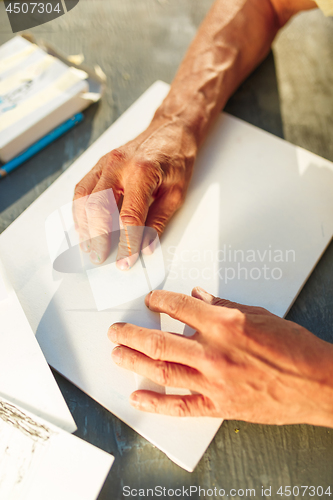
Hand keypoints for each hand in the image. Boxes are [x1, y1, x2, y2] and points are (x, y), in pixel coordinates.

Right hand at [73, 115, 196, 267]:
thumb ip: (158, 221)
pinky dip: (80, 212)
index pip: (130, 216)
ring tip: (89, 248)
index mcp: (143, 172)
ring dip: (84, 227)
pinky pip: (82, 190)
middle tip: (101, 258)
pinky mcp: (99, 164)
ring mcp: (105, 162)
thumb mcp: (176, 192)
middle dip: (98, 238)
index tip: (126, 261)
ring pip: (84, 199)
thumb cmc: (176, 157)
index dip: (126, 242)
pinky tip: (83, 227)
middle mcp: (119, 165)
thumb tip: (145, 246)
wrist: (170, 129)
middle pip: (99, 207)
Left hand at [108, 288, 332, 426]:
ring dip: (134, 362)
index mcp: (224, 324)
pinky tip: (138, 396)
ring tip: (117, 354)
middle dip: (131, 333)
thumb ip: (223, 305)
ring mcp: (214, 381)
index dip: (158, 301)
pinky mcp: (219, 406)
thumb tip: (198, 295)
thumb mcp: (258, 315)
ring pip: (162, 370)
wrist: (317, 382)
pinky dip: (156, 403)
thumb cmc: (293, 347)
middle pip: (158, 341)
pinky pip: (180, 406)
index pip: (178, 306)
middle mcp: (213, 352)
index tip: (150, 301)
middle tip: (116, 330)